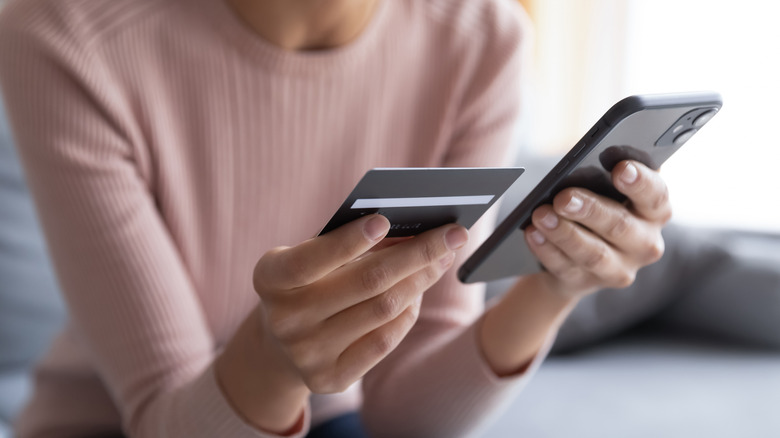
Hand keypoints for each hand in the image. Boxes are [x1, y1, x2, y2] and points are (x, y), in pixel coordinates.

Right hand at [252, 215, 468, 392]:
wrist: (279, 344)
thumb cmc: (307, 282)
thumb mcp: (311, 256)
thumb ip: (348, 242)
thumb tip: (413, 229)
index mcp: (270, 279)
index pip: (310, 259)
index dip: (347, 241)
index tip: (384, 220)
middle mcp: (284, 320)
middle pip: (366, 282)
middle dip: (417, 254)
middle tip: (454, 234)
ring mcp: (306, 354)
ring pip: (383, 310)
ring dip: (421, 280)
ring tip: (442, 258)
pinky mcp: (329, 379)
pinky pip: (385, 341)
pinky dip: (408, 312)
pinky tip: (419, 292)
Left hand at [524, 160, 670, 297]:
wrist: (577, 252)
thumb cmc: (596, 205)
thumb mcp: (606, 188)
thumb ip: (603, 175)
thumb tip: (582, 163)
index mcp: (655, 212)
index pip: (656, 196)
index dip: (640, 182)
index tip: (620, 168)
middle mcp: (645, 244)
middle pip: (620, 226)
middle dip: (590, 210)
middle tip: (563, 197)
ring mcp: (618, 268)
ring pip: (593, 253)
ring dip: (564, 233)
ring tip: (540, 215)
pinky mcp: (587, 283)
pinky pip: (565, 267)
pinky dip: (546, 249)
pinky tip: (532, 233)